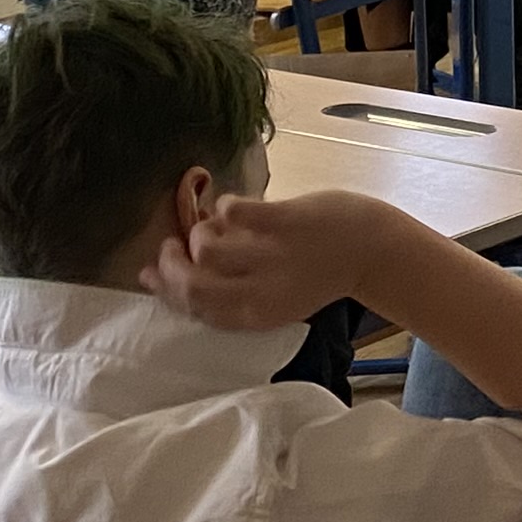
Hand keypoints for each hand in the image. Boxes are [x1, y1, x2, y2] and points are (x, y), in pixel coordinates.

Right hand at [141, 190, 390, 333]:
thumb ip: (224, 289)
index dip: (164, 290)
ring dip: (199, 232)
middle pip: (191, 282)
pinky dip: (225, 206)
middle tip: (170, 246)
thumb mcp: (271, 296)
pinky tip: (236, 208)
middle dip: (169, 263)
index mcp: (257, 315)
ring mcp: (271, 255)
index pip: (194, 308)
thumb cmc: (317, 274)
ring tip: (211, 226)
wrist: (370, 250)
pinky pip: (232, 210)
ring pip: (206, 245)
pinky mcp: (282, 221)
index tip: (150, 272)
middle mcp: (261, 291)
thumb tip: (162, 275)